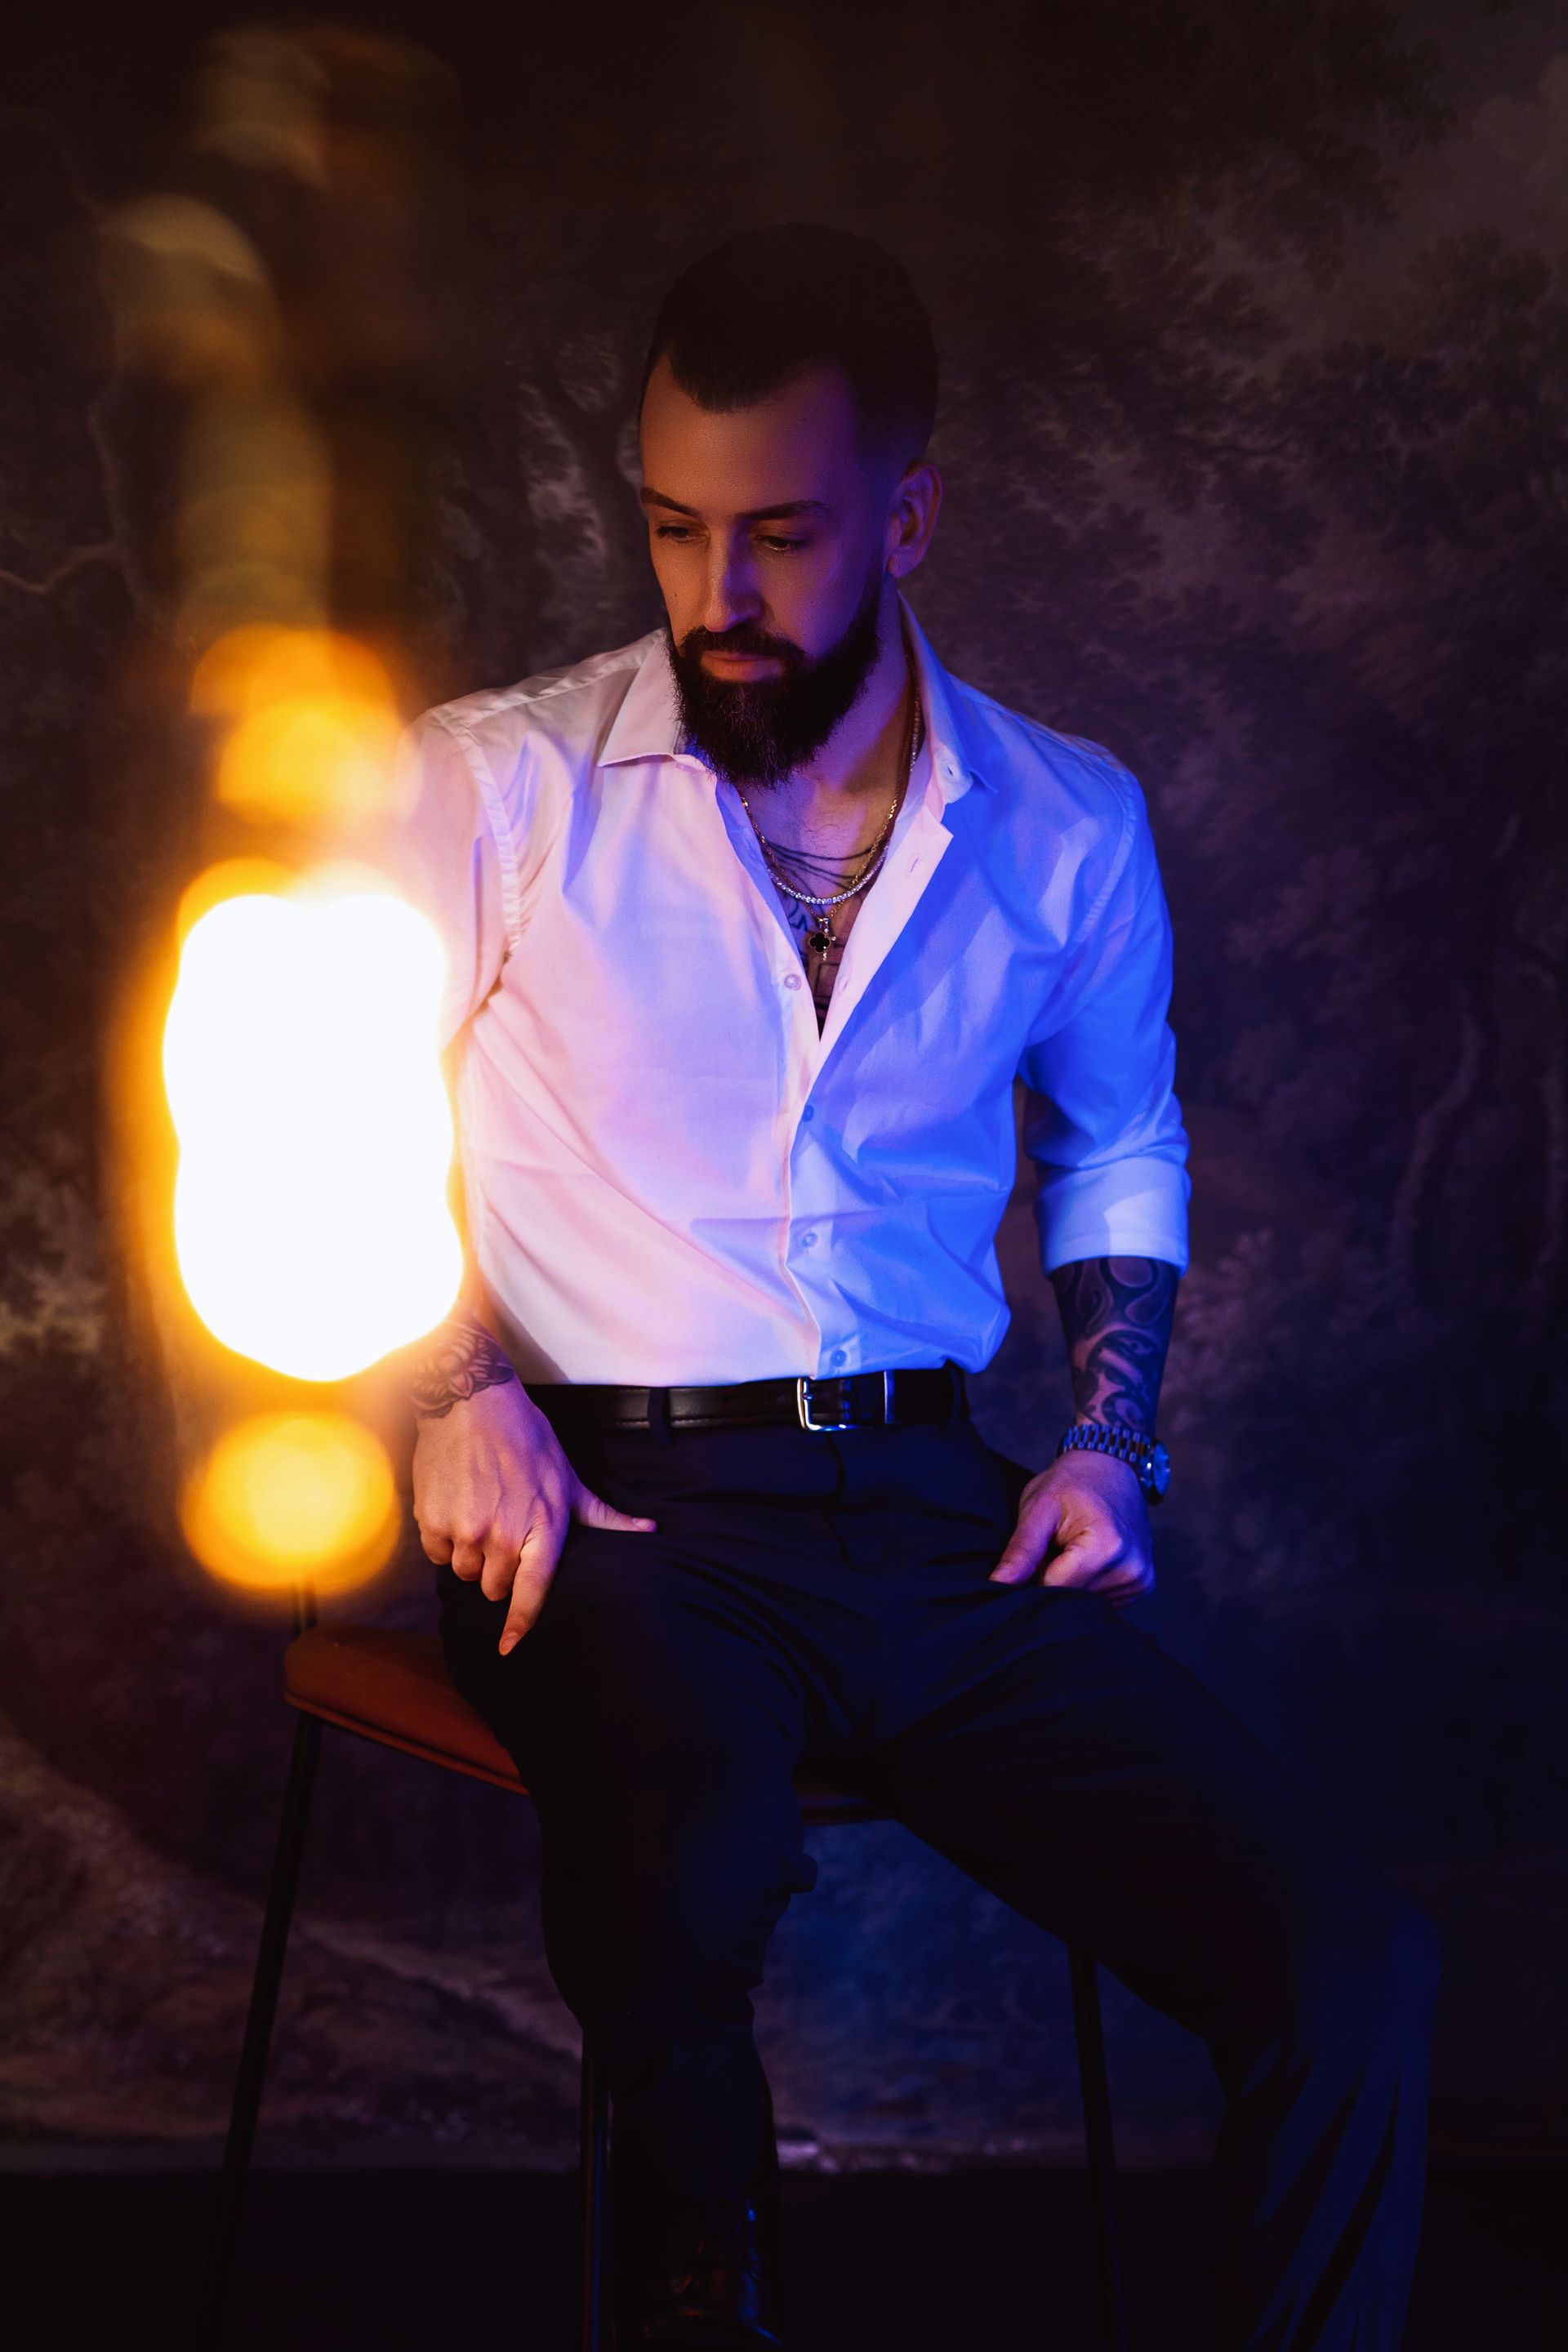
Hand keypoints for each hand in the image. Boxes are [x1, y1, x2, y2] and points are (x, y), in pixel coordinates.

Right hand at [413, 1381, 654, 1653]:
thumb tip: (650, 1529)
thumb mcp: (568, 1477)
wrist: (471, 1403)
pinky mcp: (433, 1520)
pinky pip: (437, 1554)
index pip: (533, 1591)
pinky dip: (443, 1540)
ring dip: (469, 1556)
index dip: (521, 1625)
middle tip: (500, 1534)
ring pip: (464, 1572)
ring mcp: (466, 1529)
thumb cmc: (527, 1439)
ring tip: (478, 1515)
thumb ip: (602, 1515)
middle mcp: (503, 1535)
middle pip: (494, 1587)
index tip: (509, 1648)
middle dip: (497, 1570)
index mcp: (543, 1527)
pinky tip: (455, 1508)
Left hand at [988, 1448, 1152, 1604]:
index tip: (1034, 1552)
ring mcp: (1140, 1581)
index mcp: (1107, 1548)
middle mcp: (1131, 1571)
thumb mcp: (1039, 1508)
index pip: (1053, 1589)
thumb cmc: (1072, 1483)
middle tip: (1051, 1547)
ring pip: (1084, 1603)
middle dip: (1051, 1580)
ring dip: (1069, 1583)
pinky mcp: (1142, 1585)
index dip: (1032, 1577)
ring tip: (1069, 1549)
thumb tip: (997, 1584)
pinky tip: (1085, 1559)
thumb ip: (1021, 1550)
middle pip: (1071, 1600)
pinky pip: (1102, 1600)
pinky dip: (1086, 1584)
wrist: (1112, 1467)